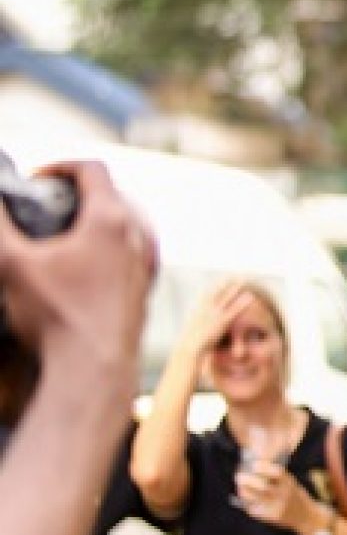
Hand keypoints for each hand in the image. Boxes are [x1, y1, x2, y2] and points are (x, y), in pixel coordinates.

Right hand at [0, 161, 154, 384]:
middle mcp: (137, 238)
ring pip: (126, 227)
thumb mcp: (13, 263)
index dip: (60, 165)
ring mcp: (145, 265)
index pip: (93, 170)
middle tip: (47, 204)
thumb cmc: (57, 315)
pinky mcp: (144, 291)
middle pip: (113, 196)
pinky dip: (109, 249)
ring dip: (96, 222)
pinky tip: (84, 267)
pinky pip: (131, 256)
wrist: (94, 369)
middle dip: (78, 194)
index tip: (37, 178)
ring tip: (64, 235)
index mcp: (111, 220)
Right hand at [182, 281, 257, 359]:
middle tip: (233, 276)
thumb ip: (198, 328)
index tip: (221, 281)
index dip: (215, 288)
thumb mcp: (192, 334)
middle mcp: (205, 311)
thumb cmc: (190, 346)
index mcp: (197, 312)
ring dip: (235, 289)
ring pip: (226, 299)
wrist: (189, 350)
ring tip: (243, 280)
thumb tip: (197, 327)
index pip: (206, 296)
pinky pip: (234, 310)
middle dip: (225, 284)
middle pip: (217, 293)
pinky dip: (242, 303)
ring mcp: (214, 315)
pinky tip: (251, 297)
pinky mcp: (222, 322)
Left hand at [234, 459, 319, 534]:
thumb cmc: (295, 497)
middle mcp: (284, 496)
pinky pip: (253, 508)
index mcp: (290, 484)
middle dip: (247, 481)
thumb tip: (251, 470)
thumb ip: (275, 478)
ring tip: (240, 487)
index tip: (254, 464)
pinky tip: (247, 498)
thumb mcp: (291, 484)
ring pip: (254, 498)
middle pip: (262, 487)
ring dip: (244, 491)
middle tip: (238, 476)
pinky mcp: (269, 517)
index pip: (277, 473)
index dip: (264, 468)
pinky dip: (248, 502)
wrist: (306, 518)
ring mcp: (276, 507)